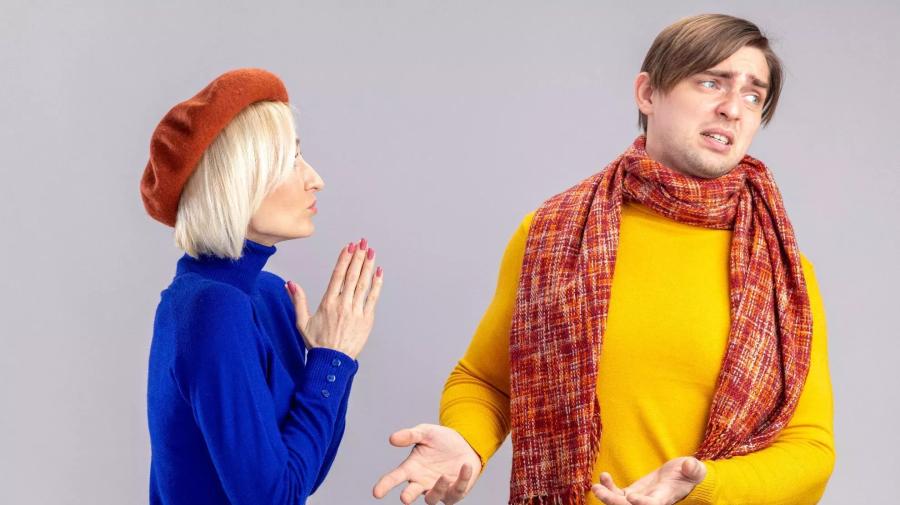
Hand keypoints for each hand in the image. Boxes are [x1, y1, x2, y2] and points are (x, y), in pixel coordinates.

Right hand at [284, 238, 383, 358]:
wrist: (332, 362)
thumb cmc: (317, 343)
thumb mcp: (302, 321)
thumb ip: (298, 300)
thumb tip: (290, 283)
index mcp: (328, 303)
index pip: (337, 276)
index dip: (344, 259)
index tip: (349, 247)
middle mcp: (343, 305)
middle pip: (352, 276)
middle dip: (358, 257)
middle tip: (363, 243)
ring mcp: (356, 311)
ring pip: (363, 284)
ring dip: (368, 266)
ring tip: (371, 252)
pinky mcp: (366, 319)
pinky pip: (373, 298)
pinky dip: (377, 284)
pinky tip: (379, 272)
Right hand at [373, 424, 482, 503]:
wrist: (465, 443)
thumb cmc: (441, 440)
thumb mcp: (425, 433)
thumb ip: (410, 435)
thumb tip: (392, 438)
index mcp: (411, 468)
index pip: (395, 477)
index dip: (385, 485)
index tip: (376, 493)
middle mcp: (422, 481)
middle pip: (411, 493)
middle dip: (408, 496)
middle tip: (405, 498)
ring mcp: (438, 489)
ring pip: (432, 498)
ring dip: (437, 489)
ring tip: (443, 476)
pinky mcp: (455, 492)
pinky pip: (457, 491)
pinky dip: (462, 479)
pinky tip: (465, 465)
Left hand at [591, 456, 706, 504]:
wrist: (683, 477)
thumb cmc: (690, 474)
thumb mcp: (694, 470)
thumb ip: (693, 469)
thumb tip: (690, 465)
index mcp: (666, 497)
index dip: (642, 503)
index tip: (631, 497)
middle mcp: (651, 502)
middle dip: (614, 502)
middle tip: (599, 491)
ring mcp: (640, 499)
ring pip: (621, 503)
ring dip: (606, 497)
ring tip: (595, 486)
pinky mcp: (634, 493)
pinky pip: (618, 494)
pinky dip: (609, 487)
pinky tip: (604, 476)